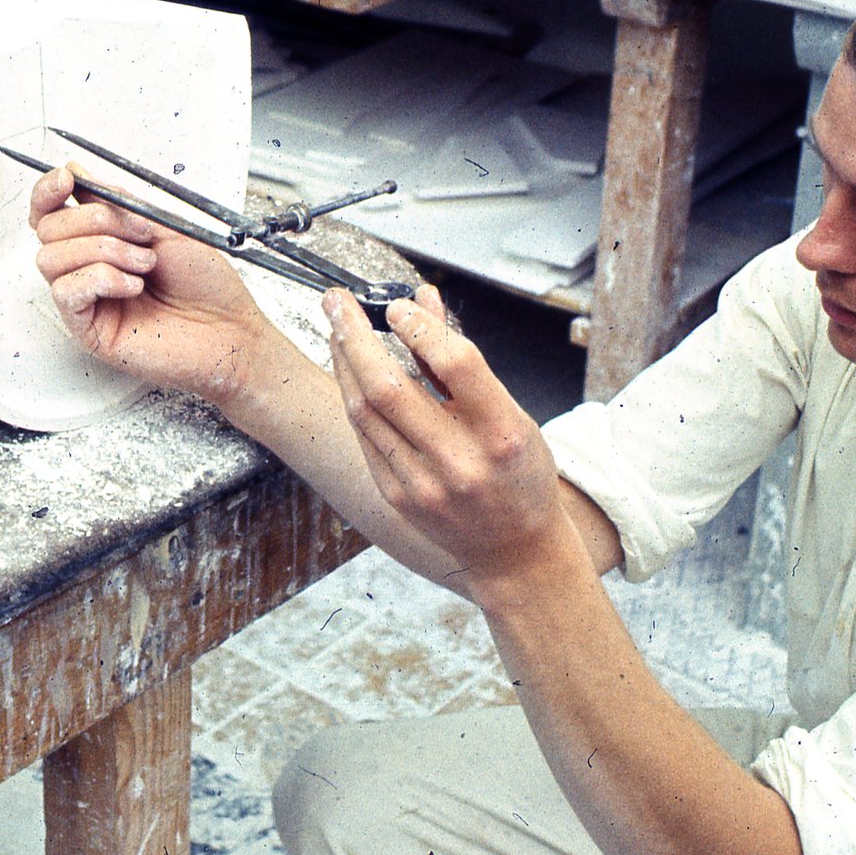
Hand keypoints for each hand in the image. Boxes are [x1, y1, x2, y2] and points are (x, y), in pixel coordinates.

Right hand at [29, 165, 276, 404]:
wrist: (228, 327)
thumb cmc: (205, 282)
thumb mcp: (163, 225)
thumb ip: (117, 201)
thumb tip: (78, 173)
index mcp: (102, 239)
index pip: (50, 211)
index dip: (48, 190)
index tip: (68, 178)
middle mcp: (87, 267)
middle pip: (48, 229)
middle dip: (95, 220)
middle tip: (142, 234)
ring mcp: (85, 299)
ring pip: (50, 258)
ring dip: (103, 250)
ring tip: (144, 264)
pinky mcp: (86, 329)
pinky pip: (65, 291)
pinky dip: (101, 279)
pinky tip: (132, 287)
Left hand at [326, 286, 584, 591]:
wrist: (515, 553)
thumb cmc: (518, 473)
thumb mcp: (512, 414)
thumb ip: (463, 361)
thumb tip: (424, 302)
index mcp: (501, 434)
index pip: (456, 364)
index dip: (421, 328)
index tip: (398, 306)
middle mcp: (460, 462)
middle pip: (390, 387)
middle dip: (355, 335)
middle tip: (337, 301)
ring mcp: (423, 484)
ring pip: (364, 410)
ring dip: (343, 361)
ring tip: (336, 327)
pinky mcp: (397, 496)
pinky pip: (364, 435)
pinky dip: (352, 395)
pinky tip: (348, 370)